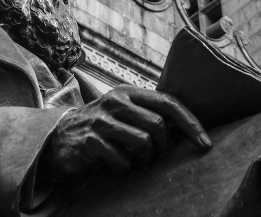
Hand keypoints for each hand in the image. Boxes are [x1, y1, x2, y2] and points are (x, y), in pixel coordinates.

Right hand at [37, 85, 210, 182]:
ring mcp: (101, 120)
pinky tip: (113, 165)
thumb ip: (148, 115)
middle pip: (157, 125)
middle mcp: (115, 101)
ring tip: (132, 160)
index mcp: (128, 92)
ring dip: (142, 159)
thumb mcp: (123, 114)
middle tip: (151, 157)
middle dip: (161, 147)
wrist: (56, 141)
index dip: (189, 123)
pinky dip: (123, 169)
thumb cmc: (100, 130)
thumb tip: (188, 129)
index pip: (168, 102)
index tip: (204, 143)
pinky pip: (122, 160)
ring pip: (142, 142)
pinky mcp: (90, 141)